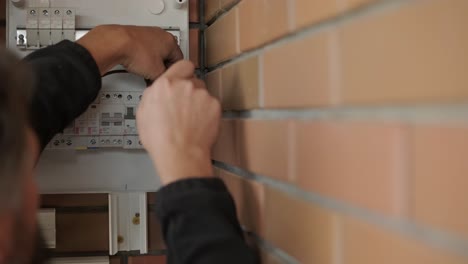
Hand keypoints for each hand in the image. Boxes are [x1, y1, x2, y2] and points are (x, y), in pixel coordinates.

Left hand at [77, 25, 182, 79]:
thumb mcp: (156, 72)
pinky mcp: (136, 36)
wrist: (115, 44)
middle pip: (167, 57)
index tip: (169, 79)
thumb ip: (165, 77)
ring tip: (145, 72)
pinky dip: (143, 59)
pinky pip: (144, 50)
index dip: (174, 73)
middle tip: (156, 78)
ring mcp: (148, 34)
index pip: (179, 60)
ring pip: (155, 54)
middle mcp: (160, 35)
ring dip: (152, 64)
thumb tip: (164, 81)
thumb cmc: (135, 52)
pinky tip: (137, 65)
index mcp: (170, 41)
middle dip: (162, 68)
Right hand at [137, 61, 220, 184]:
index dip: (184, 73)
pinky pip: (212, 105)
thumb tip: (158, 91)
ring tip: (191, 120)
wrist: (180, 154)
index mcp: (165, 84)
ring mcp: (201, 94)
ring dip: (199, 102)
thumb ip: (153, 95)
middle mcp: (184, 85)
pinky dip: (208, 113)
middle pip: (193, 80)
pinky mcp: (214, 105)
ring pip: (203, 93)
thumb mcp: (143, 113)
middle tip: (185, 108)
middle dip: (190, 91)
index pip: (182, 65)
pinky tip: (199, 124)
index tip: (184, 79)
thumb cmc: (161, 139)